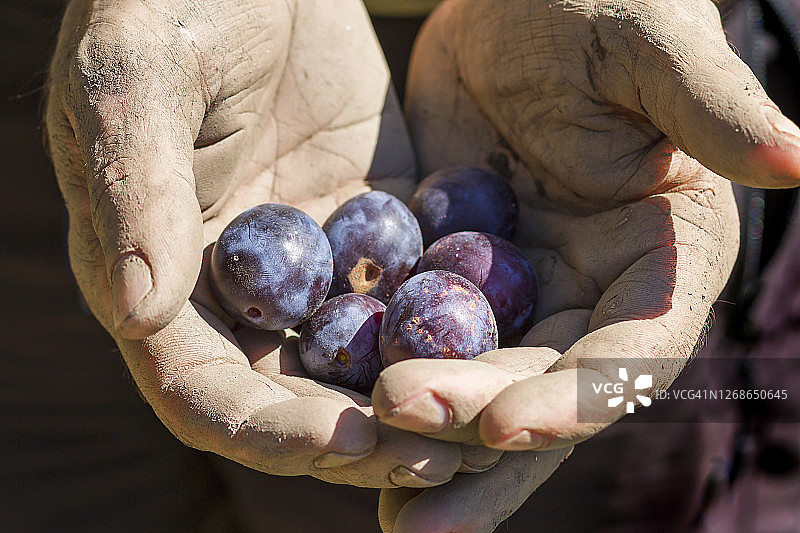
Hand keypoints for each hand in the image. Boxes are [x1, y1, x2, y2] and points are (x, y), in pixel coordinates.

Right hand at [44, 0, 461, 487]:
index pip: (202, 388)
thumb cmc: (168, 0)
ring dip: (416, 395)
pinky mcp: (370, 222)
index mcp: (159, 274)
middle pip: (292, 395)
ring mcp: (309, 260)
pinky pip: (411, 286)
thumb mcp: (139, 80)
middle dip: (358, 437)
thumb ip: (136, 190)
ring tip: (485, 424)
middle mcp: (237, 287)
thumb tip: (138, 308)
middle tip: (436, 457)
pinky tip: (507, 340)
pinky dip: (448, 323)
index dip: (265, 428)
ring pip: (361, 356)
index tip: (340, 442)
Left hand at [374, 0, 799, 528]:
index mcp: (659, 257)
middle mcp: (592, 294)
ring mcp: (520, 295)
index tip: (508, 423)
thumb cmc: (590, 4)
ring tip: (390, 511)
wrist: (506, 6)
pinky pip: (423, 344)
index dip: (577, 395)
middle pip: (545, 390)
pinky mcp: (454, 280)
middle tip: (409, 482)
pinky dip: (391, 391)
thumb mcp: (645, 46)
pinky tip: (346, 434)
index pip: (630, 349)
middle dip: (482, 434)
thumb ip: (709, 105)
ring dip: (440, 451)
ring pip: (484, 389)